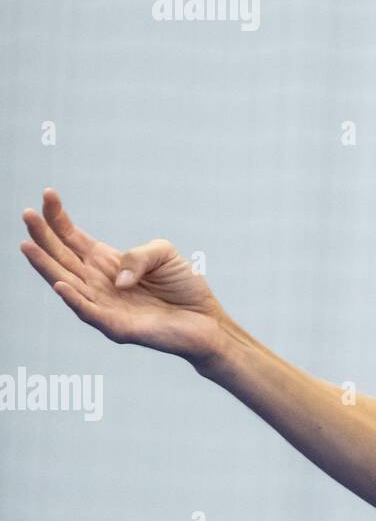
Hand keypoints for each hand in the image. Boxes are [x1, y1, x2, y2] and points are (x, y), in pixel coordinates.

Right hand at [19, 188, 227, 369]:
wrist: (206, 320)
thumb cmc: (184, 287)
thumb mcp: (164, 254)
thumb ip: (140, 255)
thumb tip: (118, 278)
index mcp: (107, 262)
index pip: (73, 238)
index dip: (58, 218)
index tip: (48, 194)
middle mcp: (98, 282)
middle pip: (62, 257)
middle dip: (42, 236)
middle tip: (25, 214)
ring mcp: (103, 305)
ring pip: (65, 283)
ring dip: (46, 265)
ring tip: (27, 245)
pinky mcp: (115, 326)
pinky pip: (88, 312)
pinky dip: (73, 299)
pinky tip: (59, 283)